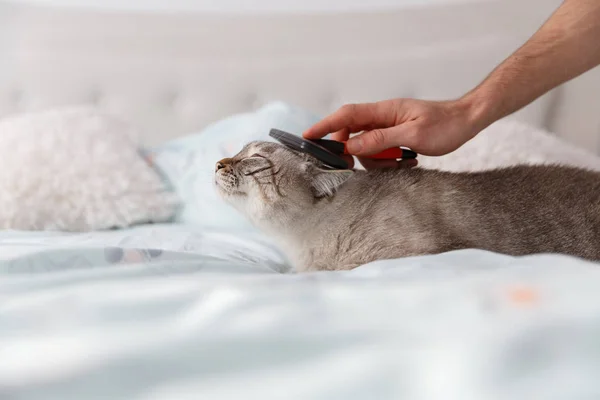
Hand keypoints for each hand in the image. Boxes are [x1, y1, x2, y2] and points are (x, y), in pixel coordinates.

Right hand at [303, 98, 483, 168]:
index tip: (308, 136)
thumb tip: (351, 145)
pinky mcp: (396, 138)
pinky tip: (407, 160)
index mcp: (384, 110)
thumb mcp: (413, 134)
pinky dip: (389, 161)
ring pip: (367, 147)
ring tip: (401, 161)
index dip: (325, 125)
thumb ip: (380, 139)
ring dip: (378, 160)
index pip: (346, 115)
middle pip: (353, 133)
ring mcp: (389, 127)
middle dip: (353, 151)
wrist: (468, 121)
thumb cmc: (446, 124)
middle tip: (355, 165)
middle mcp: (383, 117)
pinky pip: (381, 152)